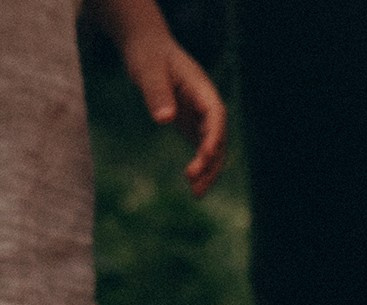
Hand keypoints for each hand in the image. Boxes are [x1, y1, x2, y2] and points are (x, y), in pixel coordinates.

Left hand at [88, 0, 228, 195]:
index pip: (216, 117)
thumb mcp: (148, 70)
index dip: (213, 138)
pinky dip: (199, 166)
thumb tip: (165, 120)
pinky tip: (192, 183)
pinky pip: (202, 149)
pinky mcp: (192, 124)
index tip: (204, 156)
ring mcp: (202, 116)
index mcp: (202, 90)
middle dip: (211, 163)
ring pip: (213, 148)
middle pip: (219, 138)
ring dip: (208, 171)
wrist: (147, 47)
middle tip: (196, 187)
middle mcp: (207, 105)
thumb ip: (157, 93)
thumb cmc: (147, 55)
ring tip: (196, 195)